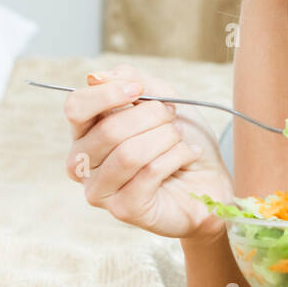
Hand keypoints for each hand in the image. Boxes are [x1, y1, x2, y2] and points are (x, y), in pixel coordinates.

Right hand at [63, 64, 232, 241]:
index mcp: (86, 132)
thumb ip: (132, 81)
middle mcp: (83, 163)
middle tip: (173, 119)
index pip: (76, 107)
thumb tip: (96, 77)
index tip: (139, 90)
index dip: (107, 94)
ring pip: (129, 153)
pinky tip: (188, 157)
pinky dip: (177, 157)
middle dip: (152, 117)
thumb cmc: (184, 140)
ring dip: (166, 139)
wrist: (211, 179)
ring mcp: (100, 190)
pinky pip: (149, 173)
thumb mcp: (164, 99)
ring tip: (180, 139)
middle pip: (108, 130)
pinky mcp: (123, 209)